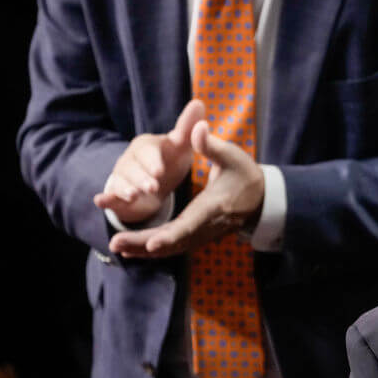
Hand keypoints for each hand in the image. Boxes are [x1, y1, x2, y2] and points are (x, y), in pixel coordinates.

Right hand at [94, 100, 204, 223]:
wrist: (156, 182)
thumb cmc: (170, 160)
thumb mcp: (180, 146)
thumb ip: (187, 128)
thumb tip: (198, 102)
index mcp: (147, 146)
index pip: (148, 151)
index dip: (152, 161)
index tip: (159, 171)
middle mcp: (131, 159)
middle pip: (133, 168)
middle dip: (141, 178)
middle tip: (152, 187)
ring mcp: (122, 176)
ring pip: (122, 183)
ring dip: (126, 189)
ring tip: (133, 196)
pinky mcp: (117, 193)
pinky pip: (109, 195)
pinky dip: (104, 198)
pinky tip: (99, 201)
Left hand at [108, 120, 264, 257]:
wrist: (262, 199)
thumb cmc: (245, 174)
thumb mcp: (232, 156)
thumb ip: (211, 144)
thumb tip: (198, 126)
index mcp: (214, 206)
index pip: (190, 223)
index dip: (171, 235)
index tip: (152, 242)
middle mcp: (207, 225)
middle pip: (173, 240)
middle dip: (144, 244)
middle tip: (116, 243)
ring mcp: (203, 234)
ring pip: (172, 247)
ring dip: (143, 249)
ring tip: (117, 246)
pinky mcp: (199, 236)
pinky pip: (175, 247)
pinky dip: (153, 250)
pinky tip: (133, 250)